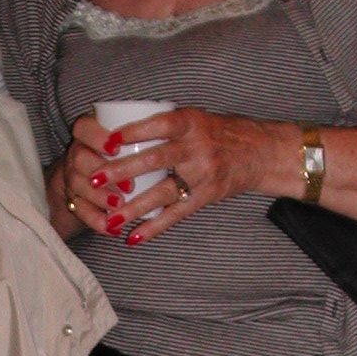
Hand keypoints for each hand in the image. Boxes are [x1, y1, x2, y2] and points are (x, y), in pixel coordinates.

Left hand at [54, 107, 276, 246]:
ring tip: (109, 220)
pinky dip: (155, 227)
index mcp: (191, 122)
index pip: (159, 124)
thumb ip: (167, 126)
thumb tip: (123, 133)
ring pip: (163, 192)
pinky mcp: (207, 195)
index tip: (107, 141)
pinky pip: (177, 214)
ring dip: (133, 208)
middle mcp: (197, 146)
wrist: (263, 151)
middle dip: (121, 171)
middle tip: (93, 180)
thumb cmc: (224, 133)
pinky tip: (134, 237)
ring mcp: (203, 173)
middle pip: (154, 159)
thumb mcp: (198, 119)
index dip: (133, 132)